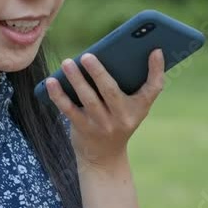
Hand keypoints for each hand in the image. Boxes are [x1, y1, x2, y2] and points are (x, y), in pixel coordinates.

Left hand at [45, 49, 164, 170]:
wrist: (105, 157)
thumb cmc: (119, 120)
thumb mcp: (133, 107)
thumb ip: (133, 82)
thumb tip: (122, 51)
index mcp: (139, 107)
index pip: (153, 88)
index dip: (156, 70)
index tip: (155, 50)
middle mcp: (122, 117)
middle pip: (110, 91)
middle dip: (98, 72)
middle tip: (87, 56)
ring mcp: (101, 124)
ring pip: (88, 98)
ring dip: (76, 79)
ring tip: (68, 62)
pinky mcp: (82, 128)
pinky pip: (68, 109)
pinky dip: (58, 95)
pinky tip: (51, 80)